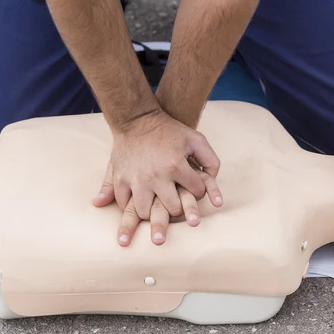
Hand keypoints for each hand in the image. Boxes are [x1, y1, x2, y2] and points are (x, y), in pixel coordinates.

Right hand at [93, 109, 222, 242]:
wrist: (137, 119)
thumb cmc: (169, 130)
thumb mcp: (196, 139)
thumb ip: (211, 160)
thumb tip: (213, 181)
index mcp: (176, 166)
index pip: (196, 192)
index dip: (199, 191)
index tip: (194, 188)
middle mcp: (156, 176)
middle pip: (173, 209)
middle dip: (179, 208)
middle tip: (177, 202)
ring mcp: (136, 179)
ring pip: (146, 213)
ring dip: (153, 213)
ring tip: (156, 207)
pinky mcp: (120, 179)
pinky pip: (123, 204)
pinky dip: (130, 207)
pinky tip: (137, 205)